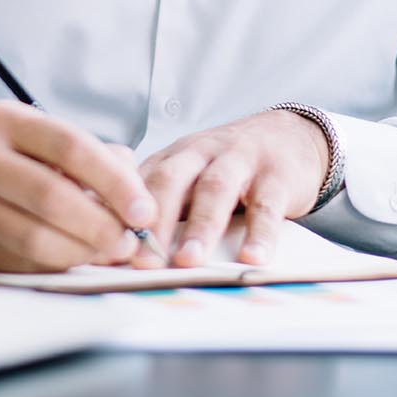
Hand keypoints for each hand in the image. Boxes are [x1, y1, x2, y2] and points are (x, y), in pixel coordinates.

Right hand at [0, 103, 158, 272]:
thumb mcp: (34, 139)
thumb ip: (90, 159)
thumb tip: (139, 200)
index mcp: (5, 121)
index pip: (69, 147)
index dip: (114, 182)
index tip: (144, 211)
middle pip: (51, 196)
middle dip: (101, 226)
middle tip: (128, 242)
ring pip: (32, 239)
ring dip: (80, 253)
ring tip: (104, 254)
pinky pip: (14, 264)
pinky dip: (51, 268)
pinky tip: (69, 261)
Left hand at [134, 110, 329, 267]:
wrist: (290, 135)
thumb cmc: (228, 165)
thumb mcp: (190, 173)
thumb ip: (160, 201)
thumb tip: (116, 245)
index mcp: (174, 156)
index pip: (140, 181)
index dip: (121, 213)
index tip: (107, 249)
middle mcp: (202, 153)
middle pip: (171, 180)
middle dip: (154, 221)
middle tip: (142, 260)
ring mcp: (240, 161)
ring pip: (215, 190)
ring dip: (200, 227)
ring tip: (189, 261)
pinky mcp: (277, 177)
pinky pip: (266, 206)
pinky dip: (259, 234)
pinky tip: (251, 258)